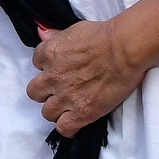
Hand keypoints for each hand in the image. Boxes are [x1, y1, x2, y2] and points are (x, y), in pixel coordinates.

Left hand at [28, 18, 145, 136]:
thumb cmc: (104, 36)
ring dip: (56, 110)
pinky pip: (64, 128)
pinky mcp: (80, 113)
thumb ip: (55, 36)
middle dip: (45, 91)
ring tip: (69, 106)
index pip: (36, 63)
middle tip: (60, 89)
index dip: (48, 67)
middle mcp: (52, 77)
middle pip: (35, 92)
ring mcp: (65, 97)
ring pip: (47, 112)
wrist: (123, 50)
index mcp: (49, 54)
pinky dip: (68, 127)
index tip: (58, 68)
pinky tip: (75, 122)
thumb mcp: (74, 30)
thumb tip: (41, 32)